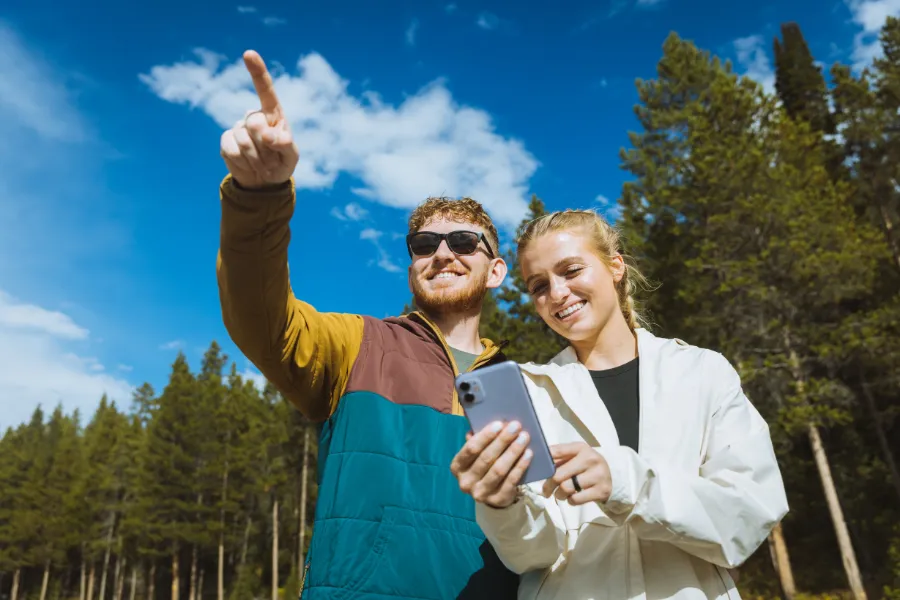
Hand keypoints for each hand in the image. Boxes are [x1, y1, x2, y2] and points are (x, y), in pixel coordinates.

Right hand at [220, 50, 299, 188]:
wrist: (263, 182)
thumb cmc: (281, 164)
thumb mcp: (291, 157)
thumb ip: (285, 144)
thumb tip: (268, 135)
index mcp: (273, 114)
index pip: (265, 89)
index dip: (257, 71)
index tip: (248, 53)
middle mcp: (253, 116)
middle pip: (255, 123)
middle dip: (266, 148)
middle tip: (272, 160)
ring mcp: (237, 127)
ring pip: (244, 141)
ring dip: (257, 159)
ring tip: (263, 165)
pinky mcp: (226, 141)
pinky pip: (232, 151)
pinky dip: (244, 164)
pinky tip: (248, 165)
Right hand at [450, 421, 532, 508]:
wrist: (492, 493)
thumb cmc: (484, 465)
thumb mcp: (477, 453)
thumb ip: (478, 438)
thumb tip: (486, 423)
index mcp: (457, 466)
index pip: (470, 449)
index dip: (485, 436)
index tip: (499, 424)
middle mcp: (466, 482)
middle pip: (486, 458)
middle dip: (502, 440)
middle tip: (516, 426)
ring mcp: (481, 493)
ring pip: (499, 470)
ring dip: (513, 451)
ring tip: (524, 438)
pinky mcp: (497, 500)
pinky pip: (511, 481)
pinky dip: (520, 466)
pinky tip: (528, 454)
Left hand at [542, 442, 611, 504]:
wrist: (613, 476)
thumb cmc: (586, 466)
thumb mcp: (576, 457)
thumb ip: (558, 459)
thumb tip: (538, 465)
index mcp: (581, 448)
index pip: (556, 452)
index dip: (544, 461)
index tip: (538, 470)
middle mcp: (590, 459)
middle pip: (558, 475)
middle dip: (548, 485)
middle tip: (546, 490)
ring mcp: (597, 475)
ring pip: (566, 488)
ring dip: (559, 495)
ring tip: (560, 494)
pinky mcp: (601, 491)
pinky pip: (576, 499)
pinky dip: (570, 501)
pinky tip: (572, 497)